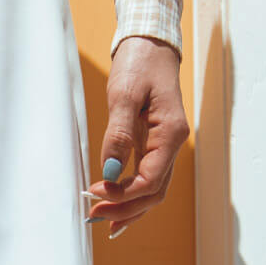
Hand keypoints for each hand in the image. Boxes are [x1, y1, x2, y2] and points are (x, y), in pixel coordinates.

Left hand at [84, 36, 188, 238]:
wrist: (150, 44)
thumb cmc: (139, 63)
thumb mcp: (124, 94)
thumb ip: (117, 135)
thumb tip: (109, 172)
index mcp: (170, 133)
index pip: (150, 179)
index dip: (123, 194)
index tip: (95, 193)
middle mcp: (172, 143)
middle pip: (153, 192)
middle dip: (124, 209)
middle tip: (93, 216)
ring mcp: (164, 146)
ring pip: (152, 190)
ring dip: (127, 209)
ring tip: (100, 220)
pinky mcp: (153, 145)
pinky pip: (147, 179)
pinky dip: (132, 198)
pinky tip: (114, 210)